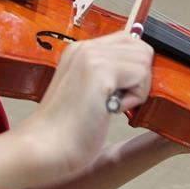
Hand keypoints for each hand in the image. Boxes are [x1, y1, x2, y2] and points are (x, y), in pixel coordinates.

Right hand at [21, 31, 154, 176]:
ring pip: (144, 61)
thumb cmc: (65, 129)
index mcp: (78, 51)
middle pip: (141, 48)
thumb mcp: (88, 90)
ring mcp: (90, 56)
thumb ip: (108, 74)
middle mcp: (84, 47)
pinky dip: (133, 98)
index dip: (133, 68)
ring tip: (106, 105)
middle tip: (109, 100)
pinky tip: (107, 109)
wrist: (45, 147)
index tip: (112, 92)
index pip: (128, 41)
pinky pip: (142, 75)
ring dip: (135, 89)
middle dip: (137, 77)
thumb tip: (142, 68)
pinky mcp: (99, 70)